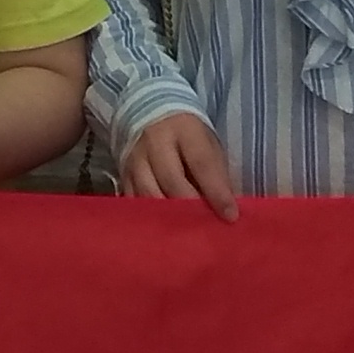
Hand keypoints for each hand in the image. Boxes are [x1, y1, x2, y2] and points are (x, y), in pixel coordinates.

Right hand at [119, 112, 238, 222]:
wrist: (151, 116)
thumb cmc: (189, 137)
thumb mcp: (207, 144)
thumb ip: (216, 174)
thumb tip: (227, 210)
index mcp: (184, 130)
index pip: (202, 163)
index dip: (216, 192)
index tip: (231, 216)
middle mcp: (155, 142)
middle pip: (171, 180)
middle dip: (191, 207)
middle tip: (207, 228)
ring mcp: (135, 159)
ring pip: (149, 194)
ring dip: (168, 217)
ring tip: (185, 235)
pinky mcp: (122, 175)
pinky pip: (133, 201)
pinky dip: (149, 218)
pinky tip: (162, 230)